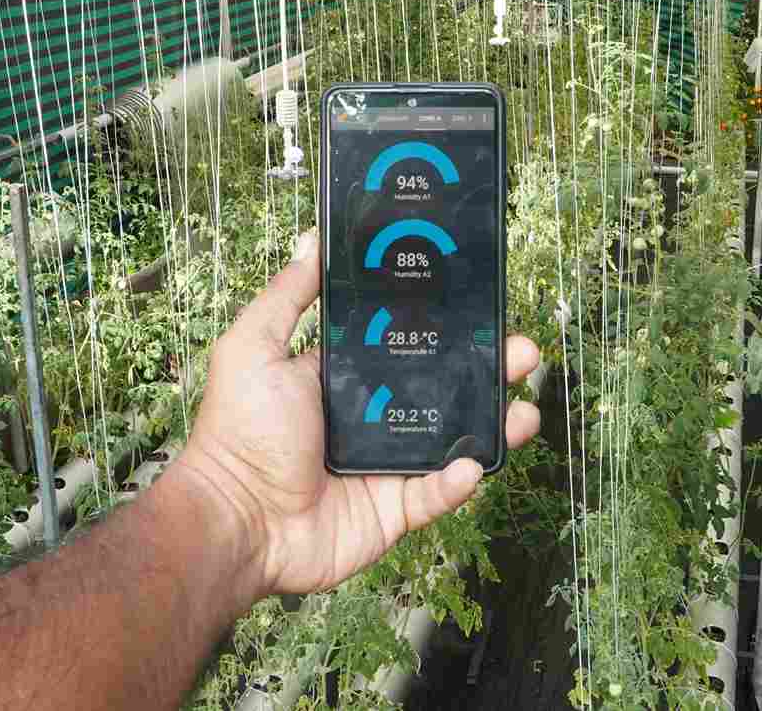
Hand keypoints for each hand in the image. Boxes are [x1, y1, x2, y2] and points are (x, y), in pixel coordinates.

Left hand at [172, 230, 541, 595]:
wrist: (237, 521)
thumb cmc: (239, 433)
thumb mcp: (254, 347)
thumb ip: (287, 295)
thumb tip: (312, 240)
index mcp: (345, 378)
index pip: (407, 342)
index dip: (446, 326)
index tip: (482, 303)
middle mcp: (372, 417)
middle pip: (444, 388)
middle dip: (488, 370)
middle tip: (521, 350)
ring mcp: (386, 465)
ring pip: (455, 440)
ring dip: (495, 424)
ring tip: (524, 410)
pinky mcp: (393, 510)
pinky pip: (437, 494)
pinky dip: (458, 481)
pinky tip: (473, 464)